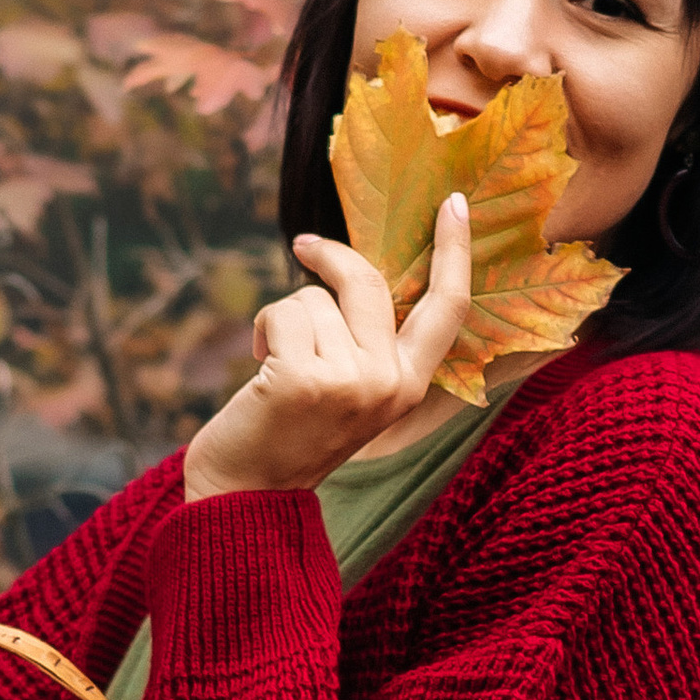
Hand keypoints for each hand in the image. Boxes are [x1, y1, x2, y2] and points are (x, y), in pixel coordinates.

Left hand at [182, 195, 472, 502]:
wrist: (245, 496)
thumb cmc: (290, 433)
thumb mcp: (350, 391)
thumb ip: (368, 343)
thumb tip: (357, 270)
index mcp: (410, 385)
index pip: (448, 308)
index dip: (454, 252)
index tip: (453, 203)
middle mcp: (389, 384)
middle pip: (367, 282)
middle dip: (330, 257)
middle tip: (302, 246)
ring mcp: (349, 383)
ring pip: (313, 298)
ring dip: (283, 318)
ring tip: (275, 363)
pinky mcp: (303, 380)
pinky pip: (282, 312)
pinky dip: (262, 328)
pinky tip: (260, 368)